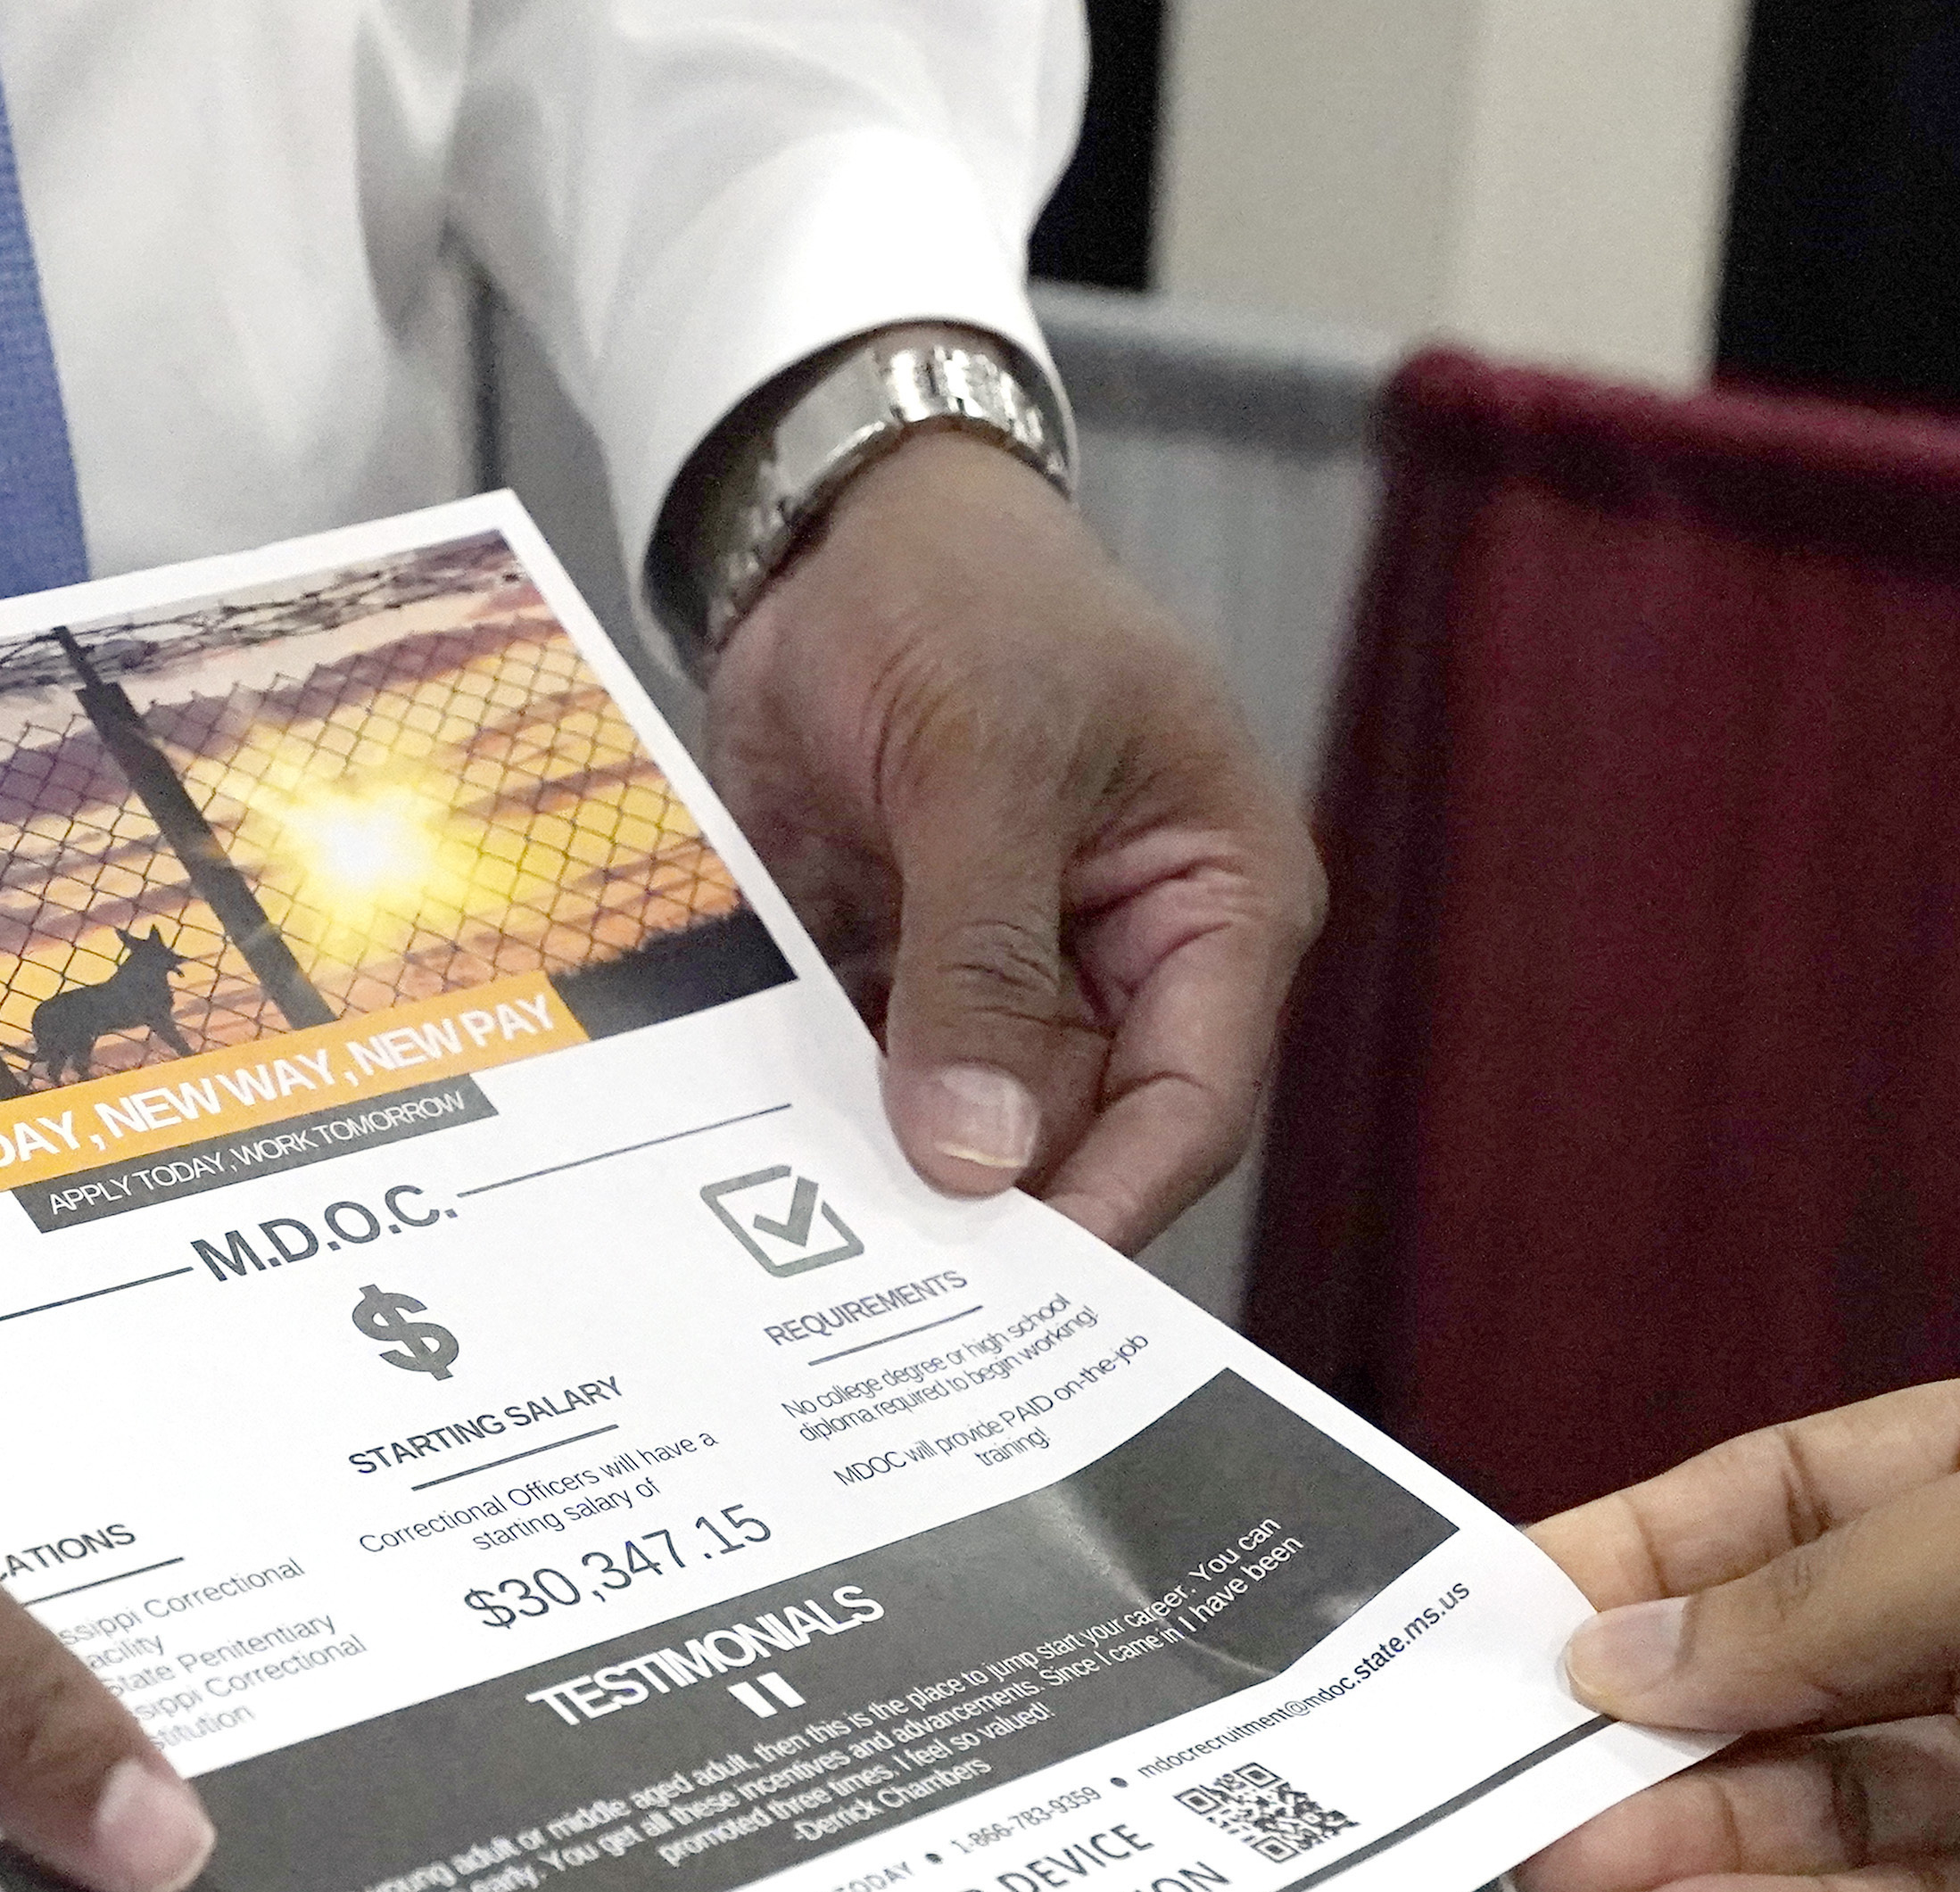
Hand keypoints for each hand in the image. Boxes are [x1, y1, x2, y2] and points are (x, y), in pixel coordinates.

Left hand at [699, 432, 1321, 1251]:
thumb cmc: (972, 595)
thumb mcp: (986, 764)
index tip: (1018, 1293)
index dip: (1109, 1204)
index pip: (1189, 1104)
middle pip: (1071, 1138)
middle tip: (877, 1301)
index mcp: (1215, 907)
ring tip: (796, 1260)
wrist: (839, 524)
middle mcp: (1122, 964)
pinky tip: (744, 1172)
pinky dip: (814, 1114)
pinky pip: (867, 1074)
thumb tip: (974, 1150)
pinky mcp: (901, 969)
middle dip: (979, 1209)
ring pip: (960, 1123)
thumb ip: (984, 956)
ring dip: (881, 1173)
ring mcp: (1009, 974)